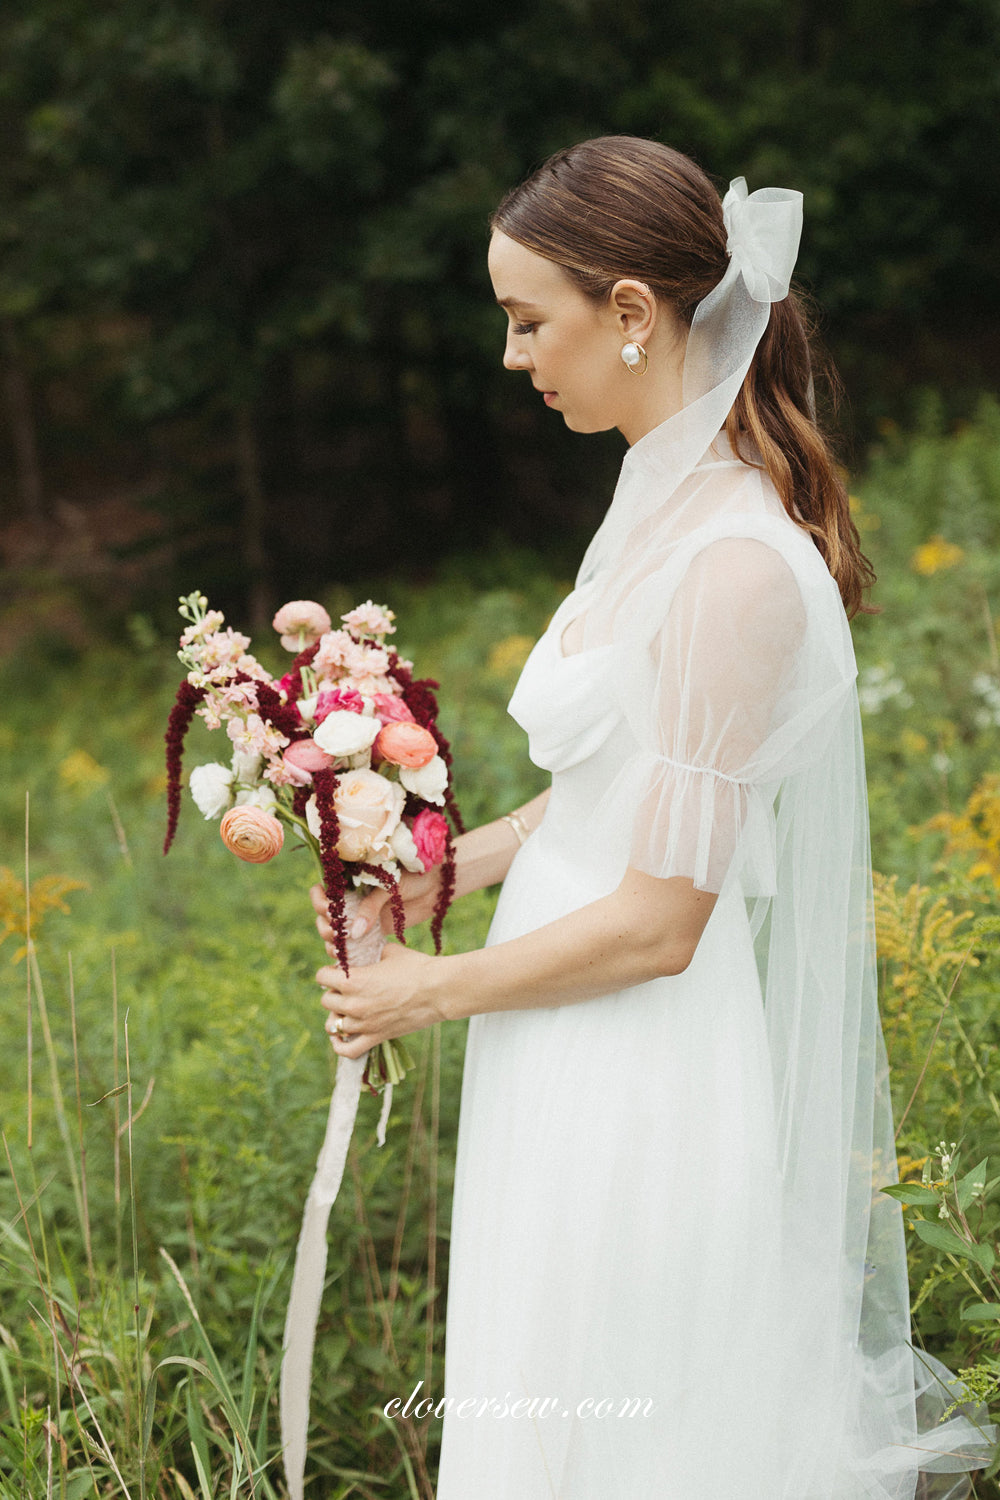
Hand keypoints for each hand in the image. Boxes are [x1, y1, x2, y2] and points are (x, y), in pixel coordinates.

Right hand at [309, 869, 443, 953]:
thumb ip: (371, 906)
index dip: (320, 902)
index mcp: (351, 881)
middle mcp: (353, 899)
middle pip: (326, 916)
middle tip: (336, 934)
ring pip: (337, 933)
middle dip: (325, 926)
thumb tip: (355, 933)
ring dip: (332, 942)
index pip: (325, 892)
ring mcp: (364, 917)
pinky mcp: (376, 931)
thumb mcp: (390, 885)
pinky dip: (349, 953)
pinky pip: (357, 944)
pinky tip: (347, 960)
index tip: (329, 910)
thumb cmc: (414, 875)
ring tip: (339, 950)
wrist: (438, 883)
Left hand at [318, 944, 442, 1057]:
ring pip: (333, 1025)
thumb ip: (372, 953)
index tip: (340, 971)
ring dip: (337, 1016)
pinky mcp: (376, 1037)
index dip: (330, 972)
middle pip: (326, 1001)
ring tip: (347, 1010)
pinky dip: (339, 1045)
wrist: (439, 990)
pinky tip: (340, 1037)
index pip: (322, 977)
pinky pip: (347, 1050)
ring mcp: (364, 1024)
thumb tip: (368, 953)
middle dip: (334, 993)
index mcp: (354, 980)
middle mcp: (354, 1003)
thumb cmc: (417, 967)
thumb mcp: (390, 952)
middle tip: (348, 989)